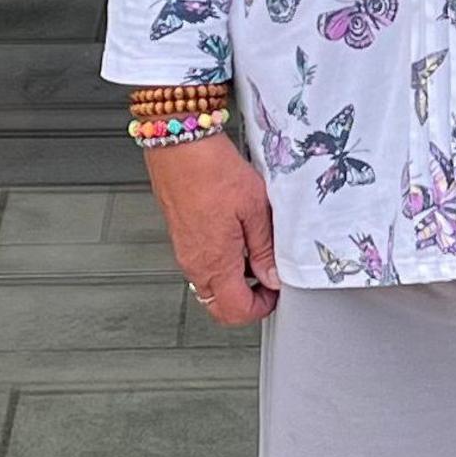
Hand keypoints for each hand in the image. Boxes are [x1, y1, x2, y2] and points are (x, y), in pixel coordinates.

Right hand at [146, 135, 280, 325]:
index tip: (276, 291)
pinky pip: (201, 266)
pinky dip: (221, 264)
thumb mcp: (254, 208)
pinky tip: (236, 238)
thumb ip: (264, 248)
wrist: (179, 144)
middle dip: (246, 301)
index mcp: (215, 262)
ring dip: (234, 281)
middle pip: (219, 306)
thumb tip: (272, 275)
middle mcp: (194, 262)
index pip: (236, 311)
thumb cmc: (212, 169)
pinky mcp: (180, 236)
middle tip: (267, 279)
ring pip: (210, 286)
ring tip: (255, 254)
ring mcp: (184, 251)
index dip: (261, 308)